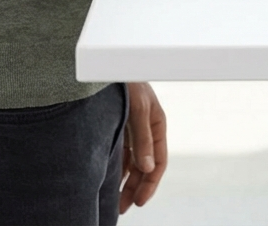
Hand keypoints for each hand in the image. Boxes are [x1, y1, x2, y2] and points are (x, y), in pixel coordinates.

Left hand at [119, 82, 166, 214]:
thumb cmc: (127, 78)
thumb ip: (142, 138)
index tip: (138, 202)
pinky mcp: (117, 123)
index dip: (150, 184)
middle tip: (123, 208)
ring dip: (125, 181)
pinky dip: (116, 167)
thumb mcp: (137, 107)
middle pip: (145, 165)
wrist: (108, 59)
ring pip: (131, 161)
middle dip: (136, 188)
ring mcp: (131, 126)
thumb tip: (147, 167)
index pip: (159, 162)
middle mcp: (145, 127)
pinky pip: (119, 151)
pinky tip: (108, 179)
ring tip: (115, 200)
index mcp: (156, 123)